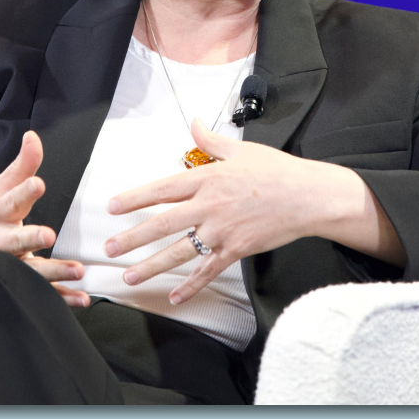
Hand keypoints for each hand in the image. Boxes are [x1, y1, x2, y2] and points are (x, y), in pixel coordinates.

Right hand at [0, 130, 87, 306]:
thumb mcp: (1, 189)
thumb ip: (22, 165)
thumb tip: (33, 135)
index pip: (11, 200)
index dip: (23, 192)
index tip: (38, 183)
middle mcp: (2, 242)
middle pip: (15, 240)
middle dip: (31, 238)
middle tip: (48, 235)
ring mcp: (9, 266)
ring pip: (30, 271)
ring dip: (54, 272)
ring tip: (78, 270)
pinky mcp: (20, 285)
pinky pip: (41, 294)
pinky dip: (61, 298)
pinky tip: (81, 299)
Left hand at [103, 120, 401, 304]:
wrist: (309, 196)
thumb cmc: (278, 171)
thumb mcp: (243, 150)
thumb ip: (211, 142)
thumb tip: (193, 122)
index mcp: (209, 179)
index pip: (163, 189)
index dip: (135, 198)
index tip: (113, 207)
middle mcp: (211, 206)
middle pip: (163, 224)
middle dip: (132, 238)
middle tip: (109, 248)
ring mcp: (223, 231)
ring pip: (180, 251)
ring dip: (152, 266)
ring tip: (129, 277)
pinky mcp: (237, 249)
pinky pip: (209, 270)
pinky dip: (191, 285)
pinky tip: (175, 296)